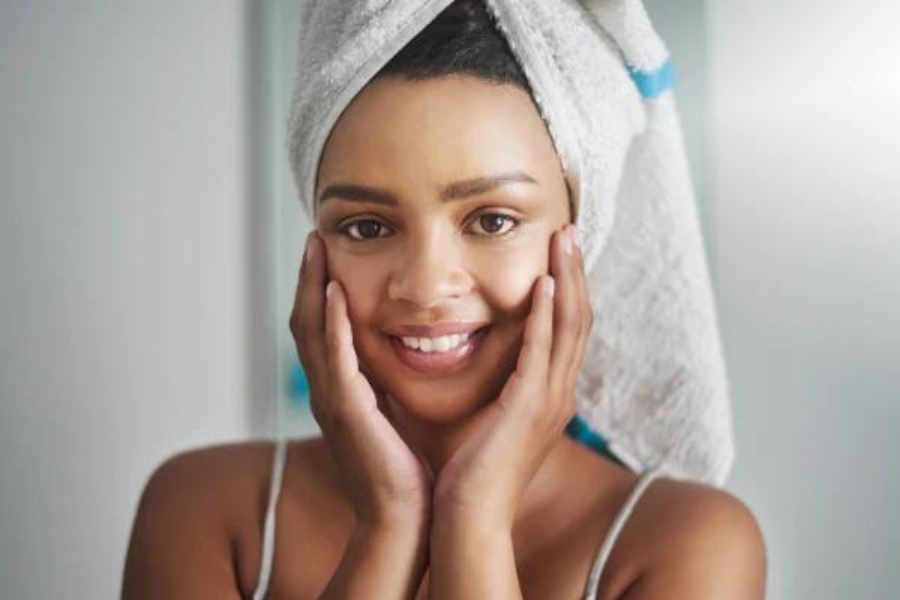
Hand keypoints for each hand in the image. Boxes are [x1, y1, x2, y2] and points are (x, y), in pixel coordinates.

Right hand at [289, 231, 432, 529]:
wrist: (403, 517)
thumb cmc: (404, 471)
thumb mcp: (393, 417)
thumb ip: (386, 386)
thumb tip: (399, 359)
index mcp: (339, 391)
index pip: (321, 329)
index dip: (319, 289)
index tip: (327, 252)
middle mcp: (327, 392)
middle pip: (306, 322)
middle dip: (308, 278)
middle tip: (315, 237)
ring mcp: (332, 401)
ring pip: (312, 333)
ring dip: (313, 287)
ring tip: (318, 248)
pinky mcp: (348, 412)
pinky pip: (336, 359)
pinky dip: (334, 324)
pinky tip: (338, 293)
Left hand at [432, 224, 592, 530]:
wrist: (468, 516)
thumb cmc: (467, 468)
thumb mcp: (483, 413)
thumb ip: (483, 379)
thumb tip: (459, 347)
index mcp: (547, 393)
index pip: (566, 328)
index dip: (566, 286)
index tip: (557, 250)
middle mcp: (558, 392)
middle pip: (578, 317)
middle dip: (574, 271)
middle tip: (568, 230)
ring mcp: (550, 400)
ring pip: (570, 326)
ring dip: (567, 279)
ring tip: (563, 239)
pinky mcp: (530, 408)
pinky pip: (544, 353)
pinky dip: (547, 316)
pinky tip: (543, 284)